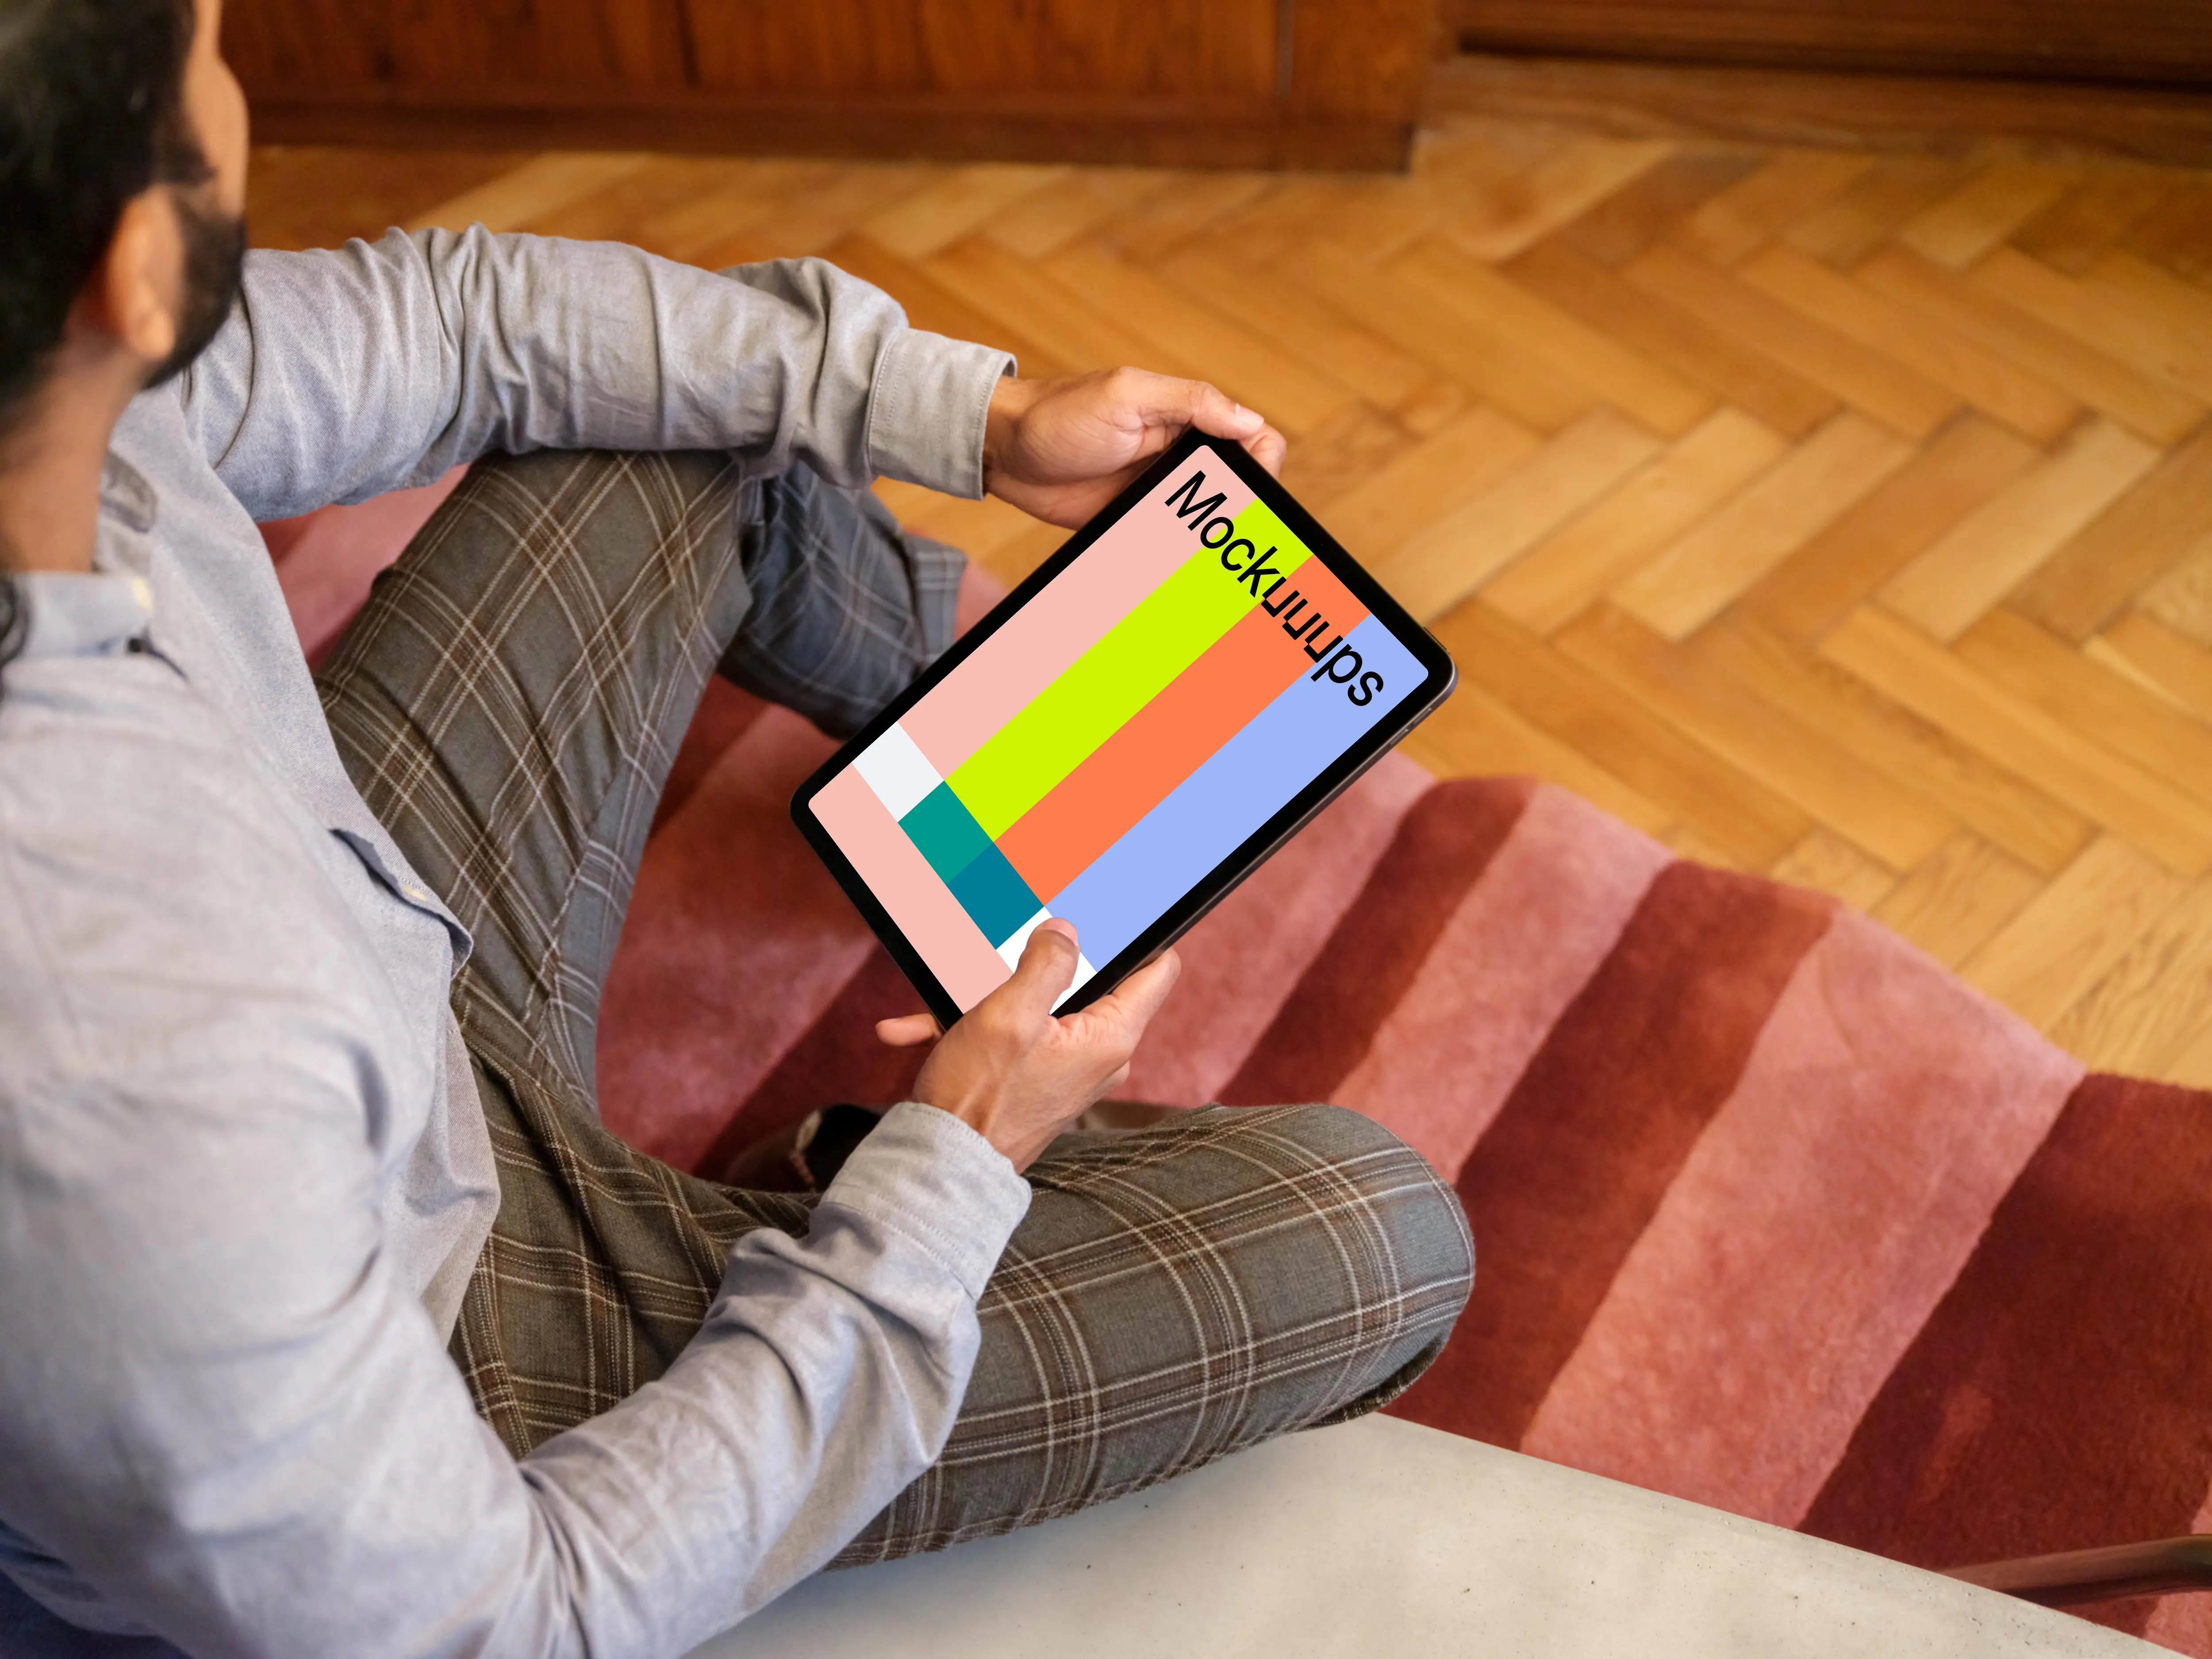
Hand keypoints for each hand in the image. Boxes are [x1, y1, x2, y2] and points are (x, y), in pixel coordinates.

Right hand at [877, 919, 1180, 1171]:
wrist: (942, 1168)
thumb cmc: (979, 1099)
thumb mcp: (1009, 1015)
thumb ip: (1045, 965)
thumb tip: (1066, 932)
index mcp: (1110, 1038)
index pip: (1158, 970)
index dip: (1141, 934)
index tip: (1115, 909)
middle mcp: (1099, 1056)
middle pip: (1089, 983)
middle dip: (1040, 962)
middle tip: (1007, 937)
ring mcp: (1068, 1070)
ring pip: (1036, 1009)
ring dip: (987, 997)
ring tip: (941, 995)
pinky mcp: (1036, 1082)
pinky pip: (1010, 1040)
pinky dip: (969, 1029)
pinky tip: (913, 1029)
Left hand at [982, 368, 1287, 527]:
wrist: (1003, 451)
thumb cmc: (1058, 413)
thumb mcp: (1126, 395)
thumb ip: (1189, 401)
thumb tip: (1248, 419)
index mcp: (1186, 417)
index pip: (1251, 436)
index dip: (1263, 460)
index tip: (1252, 483)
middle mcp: (1178, 454)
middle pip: (1236, 485)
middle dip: (1240, 508)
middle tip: (1227, 529)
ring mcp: (1156, 490)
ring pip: (1205, 520)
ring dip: (1209, 537)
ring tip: (1204, 555)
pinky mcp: (1133, 520)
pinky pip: (1169, 542)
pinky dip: (1177, 555)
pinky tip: (1175, 566)